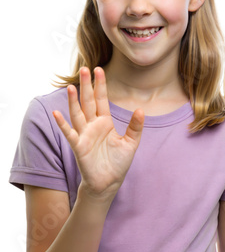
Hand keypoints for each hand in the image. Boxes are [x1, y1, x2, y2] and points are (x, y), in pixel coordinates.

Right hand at [53, 67, 143, 198]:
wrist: (109, 183)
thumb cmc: (118, 163)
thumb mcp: (131, 143)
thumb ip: (135, 127)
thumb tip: (140, 109)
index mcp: (104, 122)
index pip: (101, 100)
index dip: (100, 85)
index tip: (99, 70)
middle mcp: (92, 126)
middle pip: (88, 102)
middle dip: (86, 86)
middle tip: (85, 68)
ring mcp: (84, 135)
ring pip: (77, 114)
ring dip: (74, 101)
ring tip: (71, 86)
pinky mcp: (78, 146)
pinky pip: (69, 133)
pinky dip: (62, 124)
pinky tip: (56, 113)